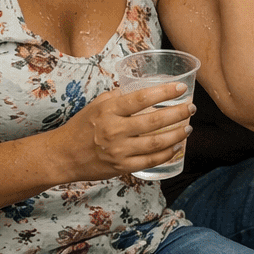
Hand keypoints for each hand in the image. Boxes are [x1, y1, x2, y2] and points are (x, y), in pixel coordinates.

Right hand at [54, 82, 193, 182]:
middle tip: (191, 108)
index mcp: (109, 110)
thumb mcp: (97, 104)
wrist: (62, 156)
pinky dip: (167, 154)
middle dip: (178, 113)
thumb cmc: (81, 126)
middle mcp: (115, 130)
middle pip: (155, 121)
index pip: (142, 98)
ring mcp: (118, 151)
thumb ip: (119, 96)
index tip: (181, 88)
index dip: (165, 92)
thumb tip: (142, 86)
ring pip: (156, 143)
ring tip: (188, 127)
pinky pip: (150, 161)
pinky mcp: (121, 167)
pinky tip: (176, 146)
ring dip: (177, 134)